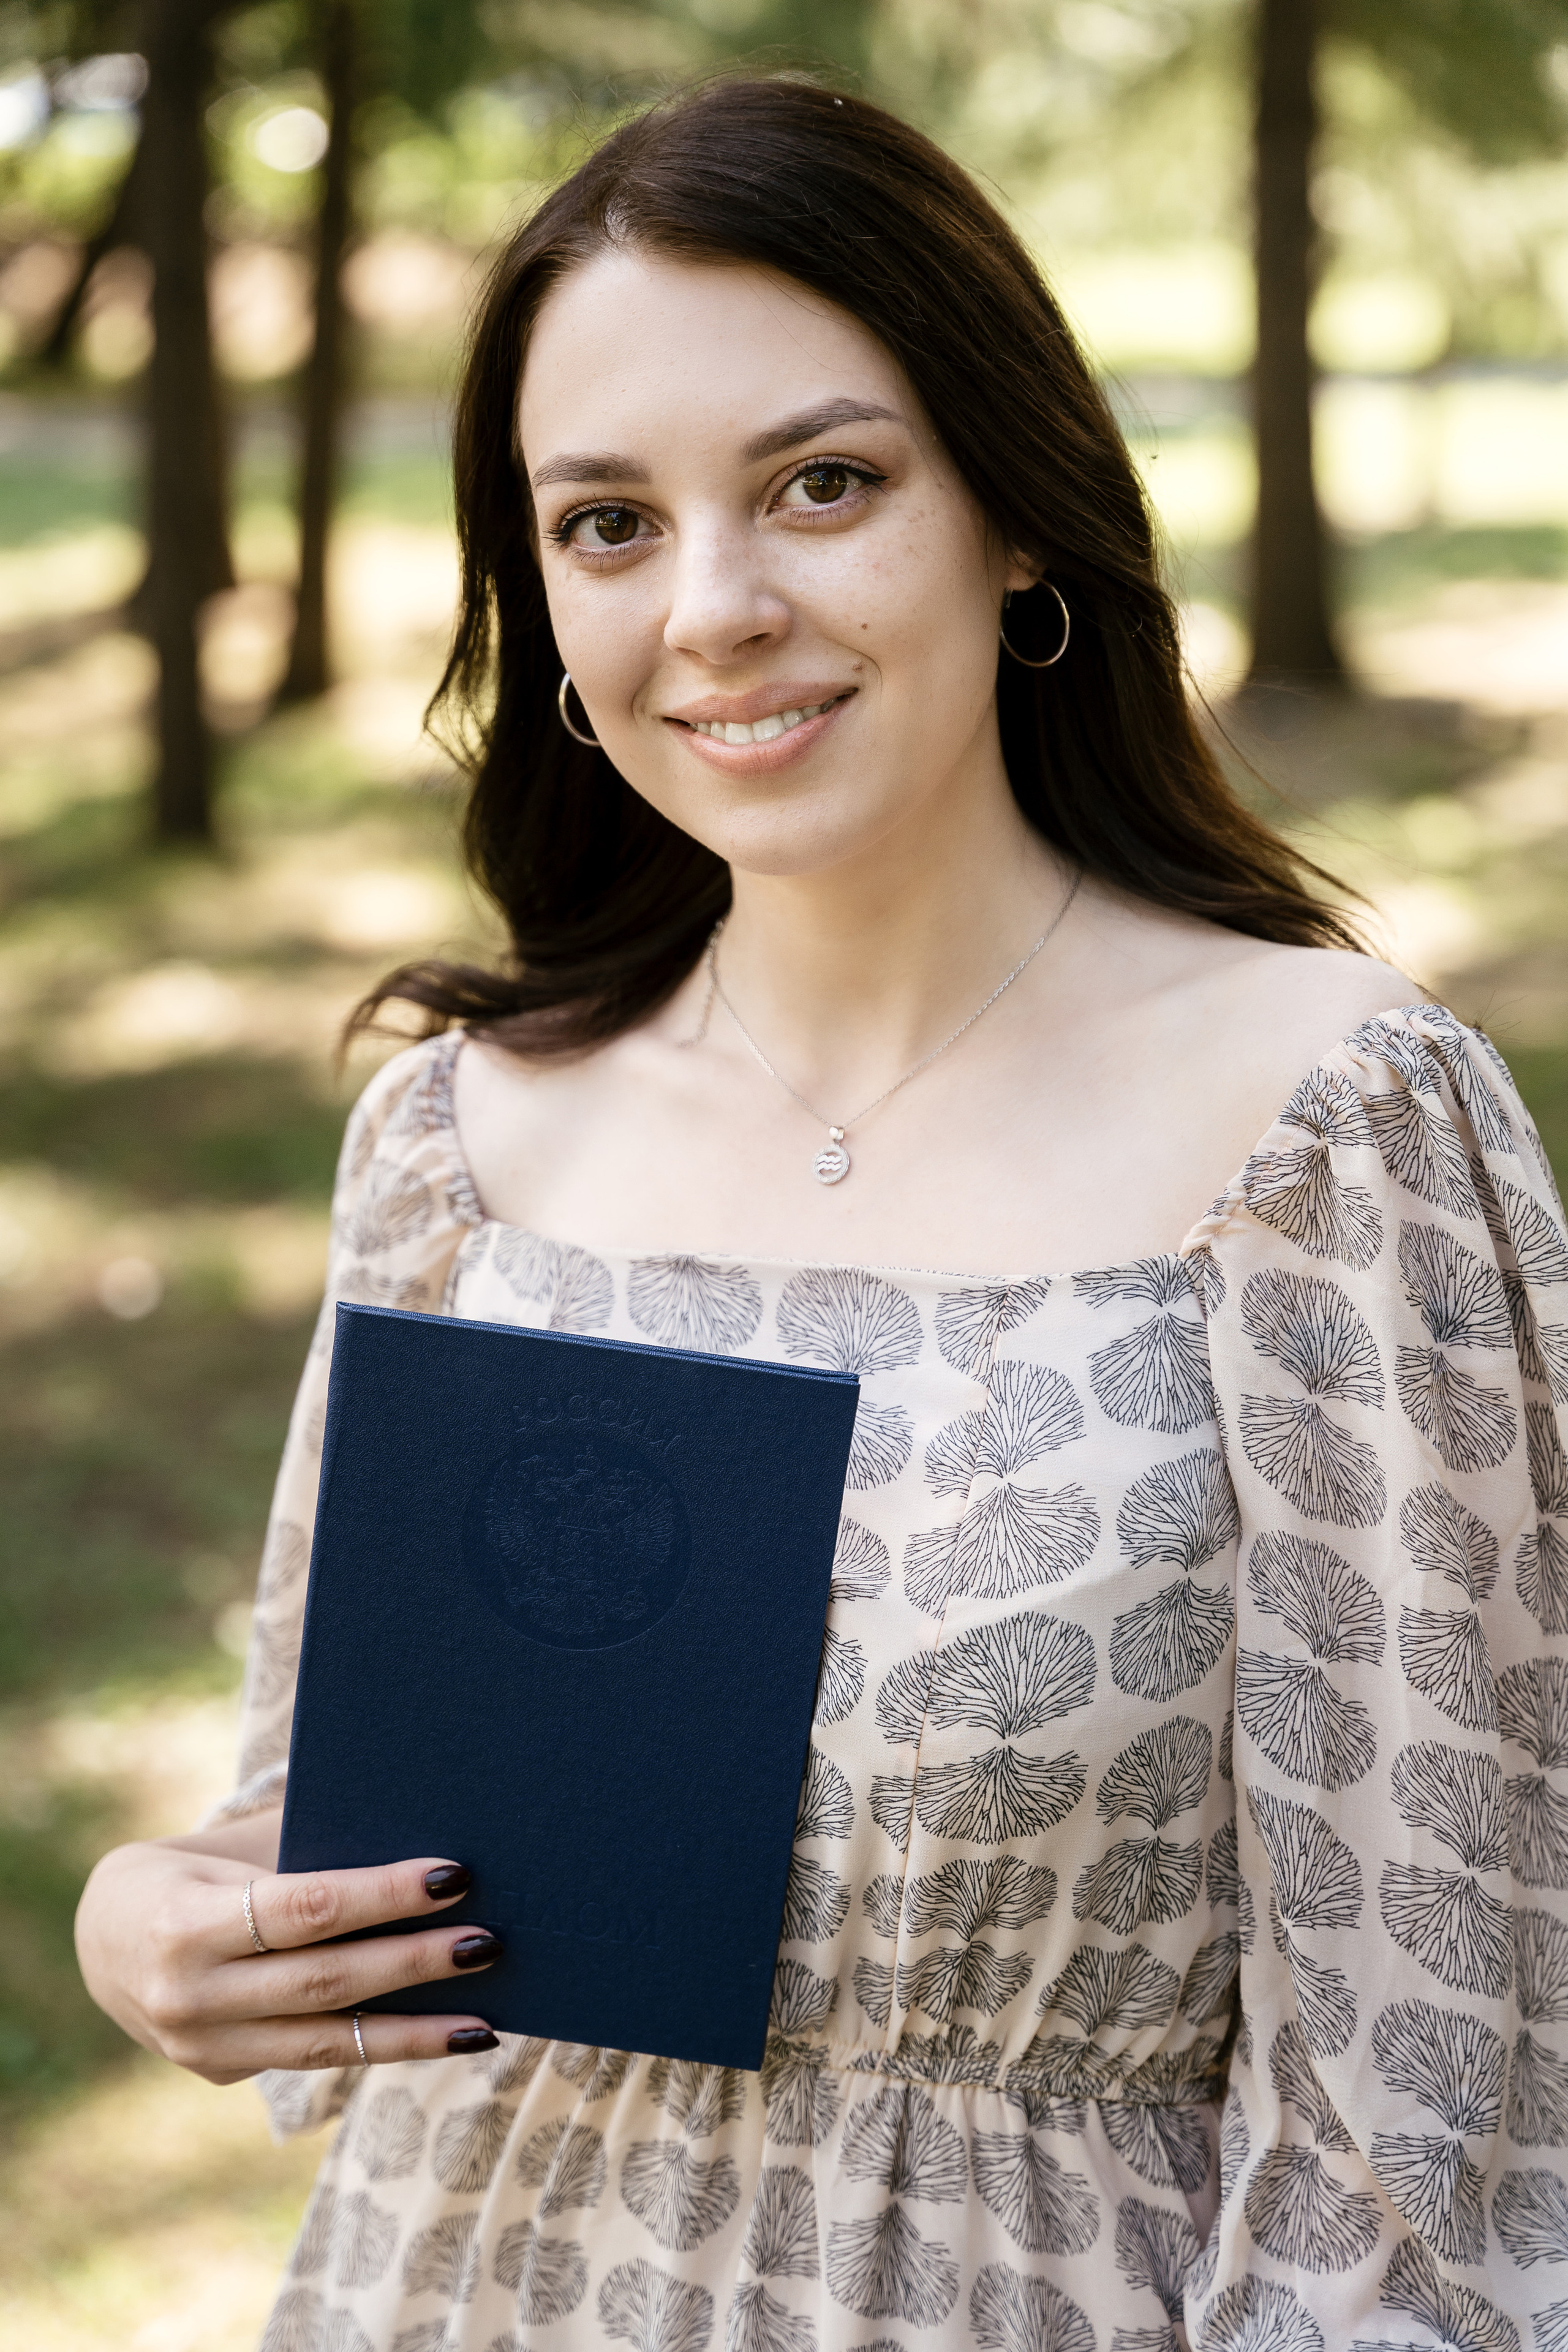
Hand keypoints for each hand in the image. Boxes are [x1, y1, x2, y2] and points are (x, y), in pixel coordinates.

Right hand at [76, 1819, 502, 2083]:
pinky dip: (380, 2046)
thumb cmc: (195, 1869)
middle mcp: (186, 1994)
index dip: (381, 1894)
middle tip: (486, 1943)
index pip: (305, 1908)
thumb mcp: (231, 1850)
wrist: (103, 1937)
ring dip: (413, 2031)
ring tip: (482, 2021)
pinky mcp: (219, 2071)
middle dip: (412, 1963)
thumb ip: (308, 1856)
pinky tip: (439, 2037)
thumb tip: (425, 1856)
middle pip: (323, 1978)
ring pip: (326, 2040)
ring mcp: (200, 2045)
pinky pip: (313, 2057)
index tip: (452, 1875)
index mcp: (185, 1922)